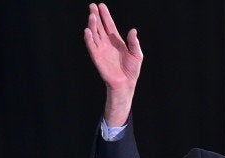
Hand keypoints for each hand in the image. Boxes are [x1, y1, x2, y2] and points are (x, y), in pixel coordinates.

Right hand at [84, 3, 142, 125]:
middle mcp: (107, 43)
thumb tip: (133, 30)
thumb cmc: (132, 70)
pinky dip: (89, 38)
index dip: (105, 15)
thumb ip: (134, 42)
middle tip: (92, 6)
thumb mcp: (137, 54)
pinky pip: (91, 46)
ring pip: (95, 34)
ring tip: (92, 15)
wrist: (126, 83)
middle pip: (100, 26)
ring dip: (92, 25)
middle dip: (96, 16)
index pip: (109, 25)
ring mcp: (101, 49)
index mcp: (116, 41)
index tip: (101, 6)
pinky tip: (87, 30)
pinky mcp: (97, 57)